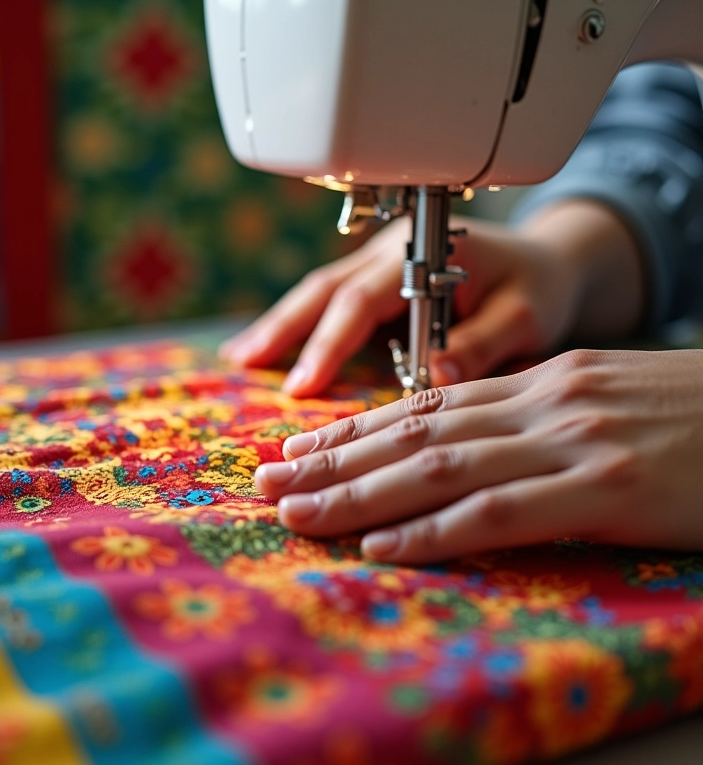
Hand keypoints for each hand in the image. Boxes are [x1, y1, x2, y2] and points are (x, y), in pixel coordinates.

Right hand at [220, 201, 643, 396]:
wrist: (545, 263)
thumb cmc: (537, 287)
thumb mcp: (526, 313)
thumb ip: (484, 341)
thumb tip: (435, 373)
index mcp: (427, 253)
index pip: (365, 298)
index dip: (330, 341)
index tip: (303, 384)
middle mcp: (394, 252)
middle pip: (326, 287)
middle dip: (284, 326)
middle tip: (244, 362)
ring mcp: (381, 263)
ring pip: (320, 290)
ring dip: (281, 322)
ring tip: (241, 355)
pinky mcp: (378, 281)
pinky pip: (331, 300)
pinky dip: (299, 323)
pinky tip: (273, 344)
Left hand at [255, 349, 702, 563]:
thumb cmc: (690, 416)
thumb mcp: (598, 403)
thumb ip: (529, 422)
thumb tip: (463, 450)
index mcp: (538, 381)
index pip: (423, 403)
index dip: (355, 428)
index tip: (299, 446)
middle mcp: (541, 402)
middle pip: (413, 431)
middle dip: (334, 459)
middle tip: (269, 480)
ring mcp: (571, 441)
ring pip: (439, 466)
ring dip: (361, 494)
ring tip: (298, 513)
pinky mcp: (607, 486)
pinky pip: (501, 511)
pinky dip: (436, 531)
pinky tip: (384, 547)